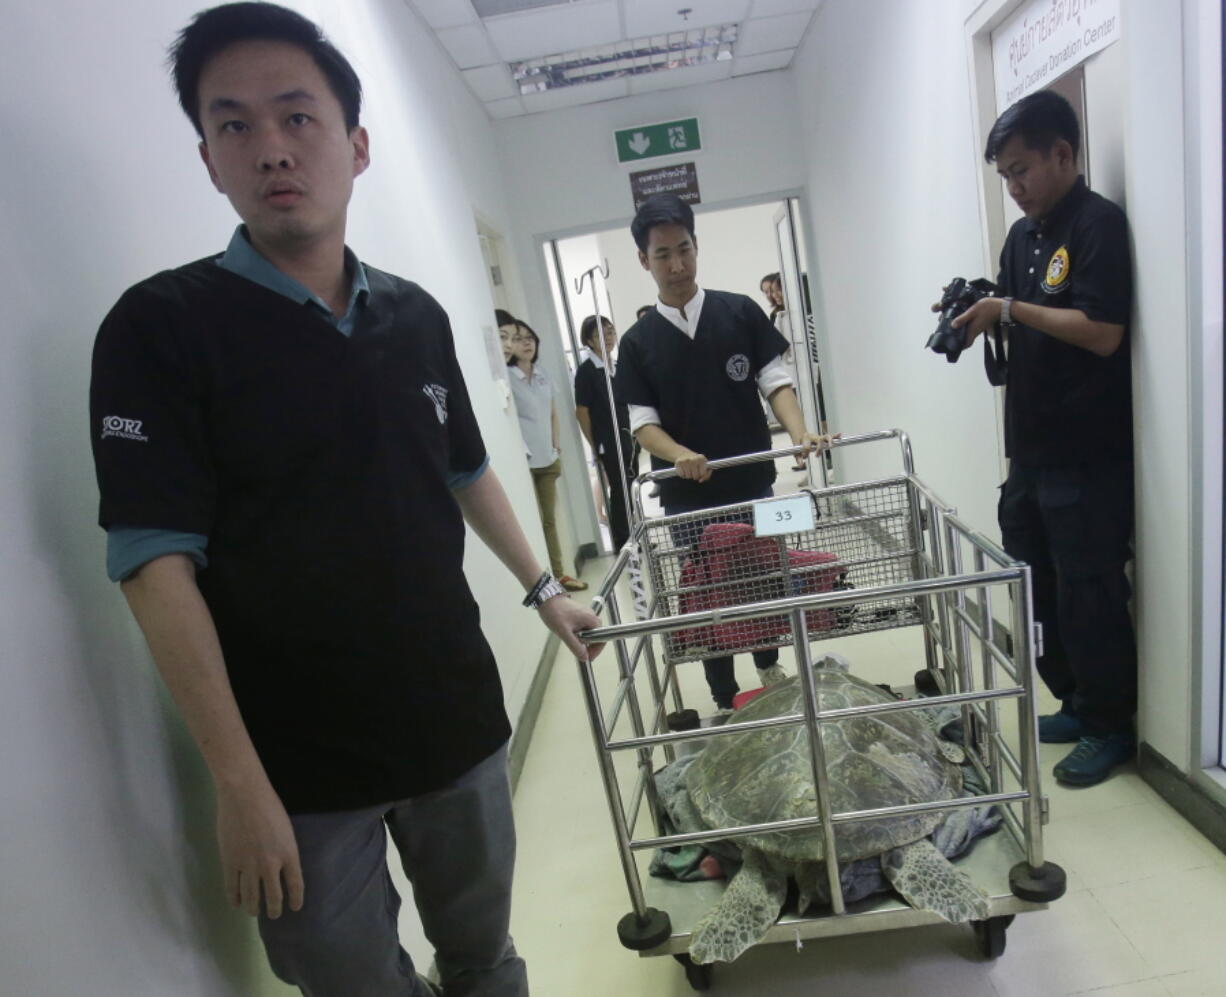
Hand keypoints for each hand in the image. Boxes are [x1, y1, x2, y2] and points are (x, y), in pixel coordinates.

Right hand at [216, 783, 303, 918]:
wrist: (244, 796)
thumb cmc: (269, 806)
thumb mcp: (286, 830)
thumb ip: (284, 850)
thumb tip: (281, 867)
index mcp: (289, 853)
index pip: (296, 884)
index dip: (296, 899)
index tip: (295, 908)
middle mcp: (270, 864)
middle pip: (273, 896)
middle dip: (274, 908)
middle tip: (274, 914)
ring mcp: (248, 865)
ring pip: (251, 896)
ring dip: (253, 908)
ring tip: (254, 912)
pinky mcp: (229, 863)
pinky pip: (232, 888)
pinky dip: (235, 899)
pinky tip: (237, 903)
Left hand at [538, 594, 604, 660]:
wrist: (546, 599)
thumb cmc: (555, 613)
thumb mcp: (564, 633)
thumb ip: (575, 646)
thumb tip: (584, 657)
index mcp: (591, 619)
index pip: (601, 639)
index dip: (595, 650)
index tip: (587, 657)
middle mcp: (591, 616)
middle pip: (596, 636)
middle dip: (588, 645)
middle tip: (578, 652)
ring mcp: (586, 614)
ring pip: (589, 632)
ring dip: (583, 640)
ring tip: (571, 641)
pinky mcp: (580, 614)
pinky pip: (583, 627)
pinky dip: (579, 634)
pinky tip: (569, 634)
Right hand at [674, 450, 710, 481]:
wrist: (684, 454)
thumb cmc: (696, 462)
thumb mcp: (704, 465)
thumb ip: (706, 474)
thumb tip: (700, 480)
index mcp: (701, 459)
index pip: (703, 473)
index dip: (702, 475)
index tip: (700, 473)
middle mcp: (693, 459)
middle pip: (695, 476)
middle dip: (695, 476)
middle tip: (694, 471)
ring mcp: (685, 461)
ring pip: (688, 476)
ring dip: (688, 475)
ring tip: (689, 470)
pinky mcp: (679, 463)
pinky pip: (682, 475)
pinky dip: (683, 474)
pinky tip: (684, 470)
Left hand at [791, 431, 840, 458]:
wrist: (801, 435)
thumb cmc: (800, 444)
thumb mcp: (796, 452)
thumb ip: (798, 459)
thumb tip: (801, 466)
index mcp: (805, 439)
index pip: (807, 447)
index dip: (805, 453)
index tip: (804, 457)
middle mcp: (813, 437)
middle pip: (818, 441)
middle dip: (819, 448)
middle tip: (816, 456)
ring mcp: (819, 437)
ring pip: (826, 437)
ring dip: (829, 442)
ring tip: (831, 446)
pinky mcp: (823, 438)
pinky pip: (830, 437)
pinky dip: (835, 436)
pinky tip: (840, 435)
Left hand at [950, 297, 1003, 346]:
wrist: (1002, 307)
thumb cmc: (989, 308)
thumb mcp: (973, 311)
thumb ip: (963, 318)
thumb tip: (953, 325)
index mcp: (973, 330)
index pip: (967, 344)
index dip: (960, 347)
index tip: (953, 347)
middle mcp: (976, 331)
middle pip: (967, 340)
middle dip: (959, 340)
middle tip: (952, 336)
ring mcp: (979, 328)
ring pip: (969, 334)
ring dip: (963, 333)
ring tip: (955, 328)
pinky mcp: (981, 324)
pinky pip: (973, 328)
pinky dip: (967, 327)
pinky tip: (964, 321)